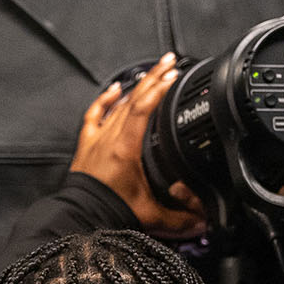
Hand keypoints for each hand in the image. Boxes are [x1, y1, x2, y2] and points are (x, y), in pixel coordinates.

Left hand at [68, 54, 207, 237]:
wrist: (79, 220)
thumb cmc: (108, 214)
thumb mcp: (151, 216)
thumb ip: (181, 218)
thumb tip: (204, 221)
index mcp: (125, 149)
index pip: (143, 109)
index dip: (159, 90)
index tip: (173, 76)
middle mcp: (109, 139)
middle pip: (133, 99)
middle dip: (154, 78)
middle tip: (169, 62)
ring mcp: (97, 140)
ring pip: (117, 104)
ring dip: (136, 87)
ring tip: (152, 72)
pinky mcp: (87, 145)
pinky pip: (95, 115)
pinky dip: (105, 100)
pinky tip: (115, 89)